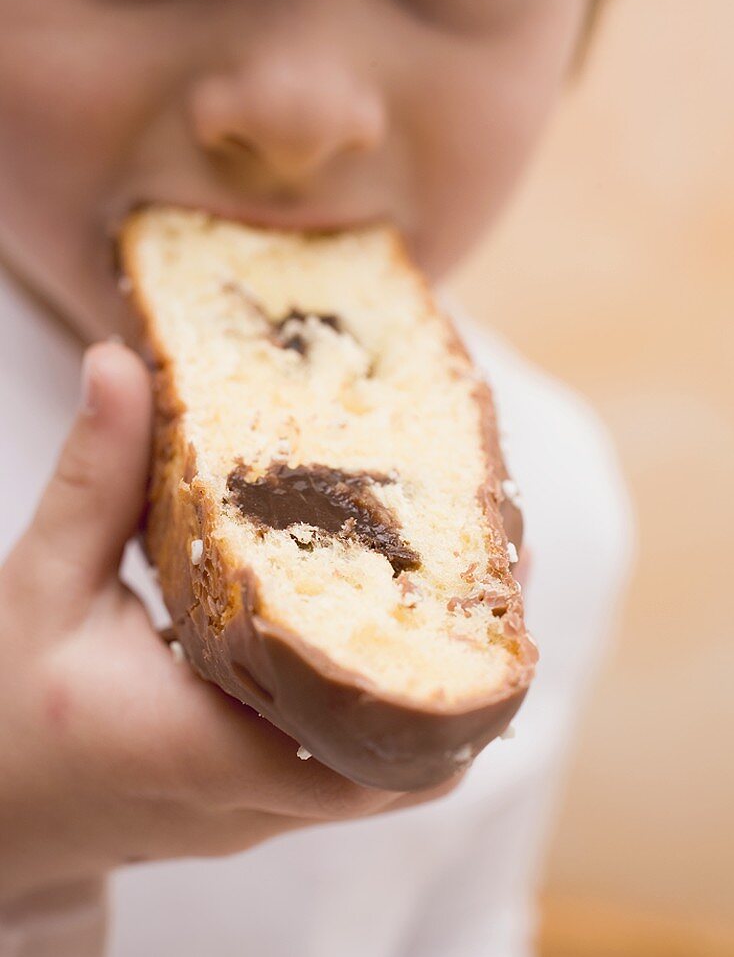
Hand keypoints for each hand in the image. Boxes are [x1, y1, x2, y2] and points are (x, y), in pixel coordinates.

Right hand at [0, 343, 461, 902]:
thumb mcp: (40, 586)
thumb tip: (124, 365)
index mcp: (206, 747)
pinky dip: (378, 715)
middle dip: (462, 680)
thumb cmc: (1, 713)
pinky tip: (373, 638)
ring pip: (384, 775)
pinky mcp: (247, 806)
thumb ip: (93, 478)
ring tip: (447, 599)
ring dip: (428, 698)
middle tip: (485, 581)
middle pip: (411, 765)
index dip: (456, 681)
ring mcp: (255, 814)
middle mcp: (250, 797)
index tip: (488, 594)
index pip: (375, 744)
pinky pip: (342, 773)